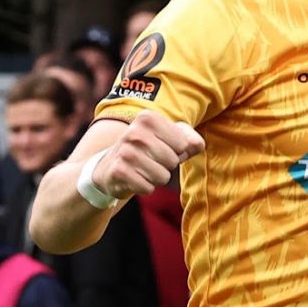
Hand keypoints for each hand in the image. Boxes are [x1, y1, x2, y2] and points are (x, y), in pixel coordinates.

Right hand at [89, 110, 204, 202]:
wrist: (110, 166)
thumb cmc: (148, 151)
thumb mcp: (169, 139)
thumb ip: (189, 139)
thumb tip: (198, 144)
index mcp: (148, 118)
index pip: (183, 144)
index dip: (177, 151)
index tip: (161, 148)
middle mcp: (135, 131)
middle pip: (173, 161)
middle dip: (166, 167)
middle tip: (150, 161)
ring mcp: (125, 151)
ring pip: (162, 177)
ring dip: (156, 179)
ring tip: (142, 169)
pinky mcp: (119, 171)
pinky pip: (148, 188)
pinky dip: (145, 188)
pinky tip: (134, 178)